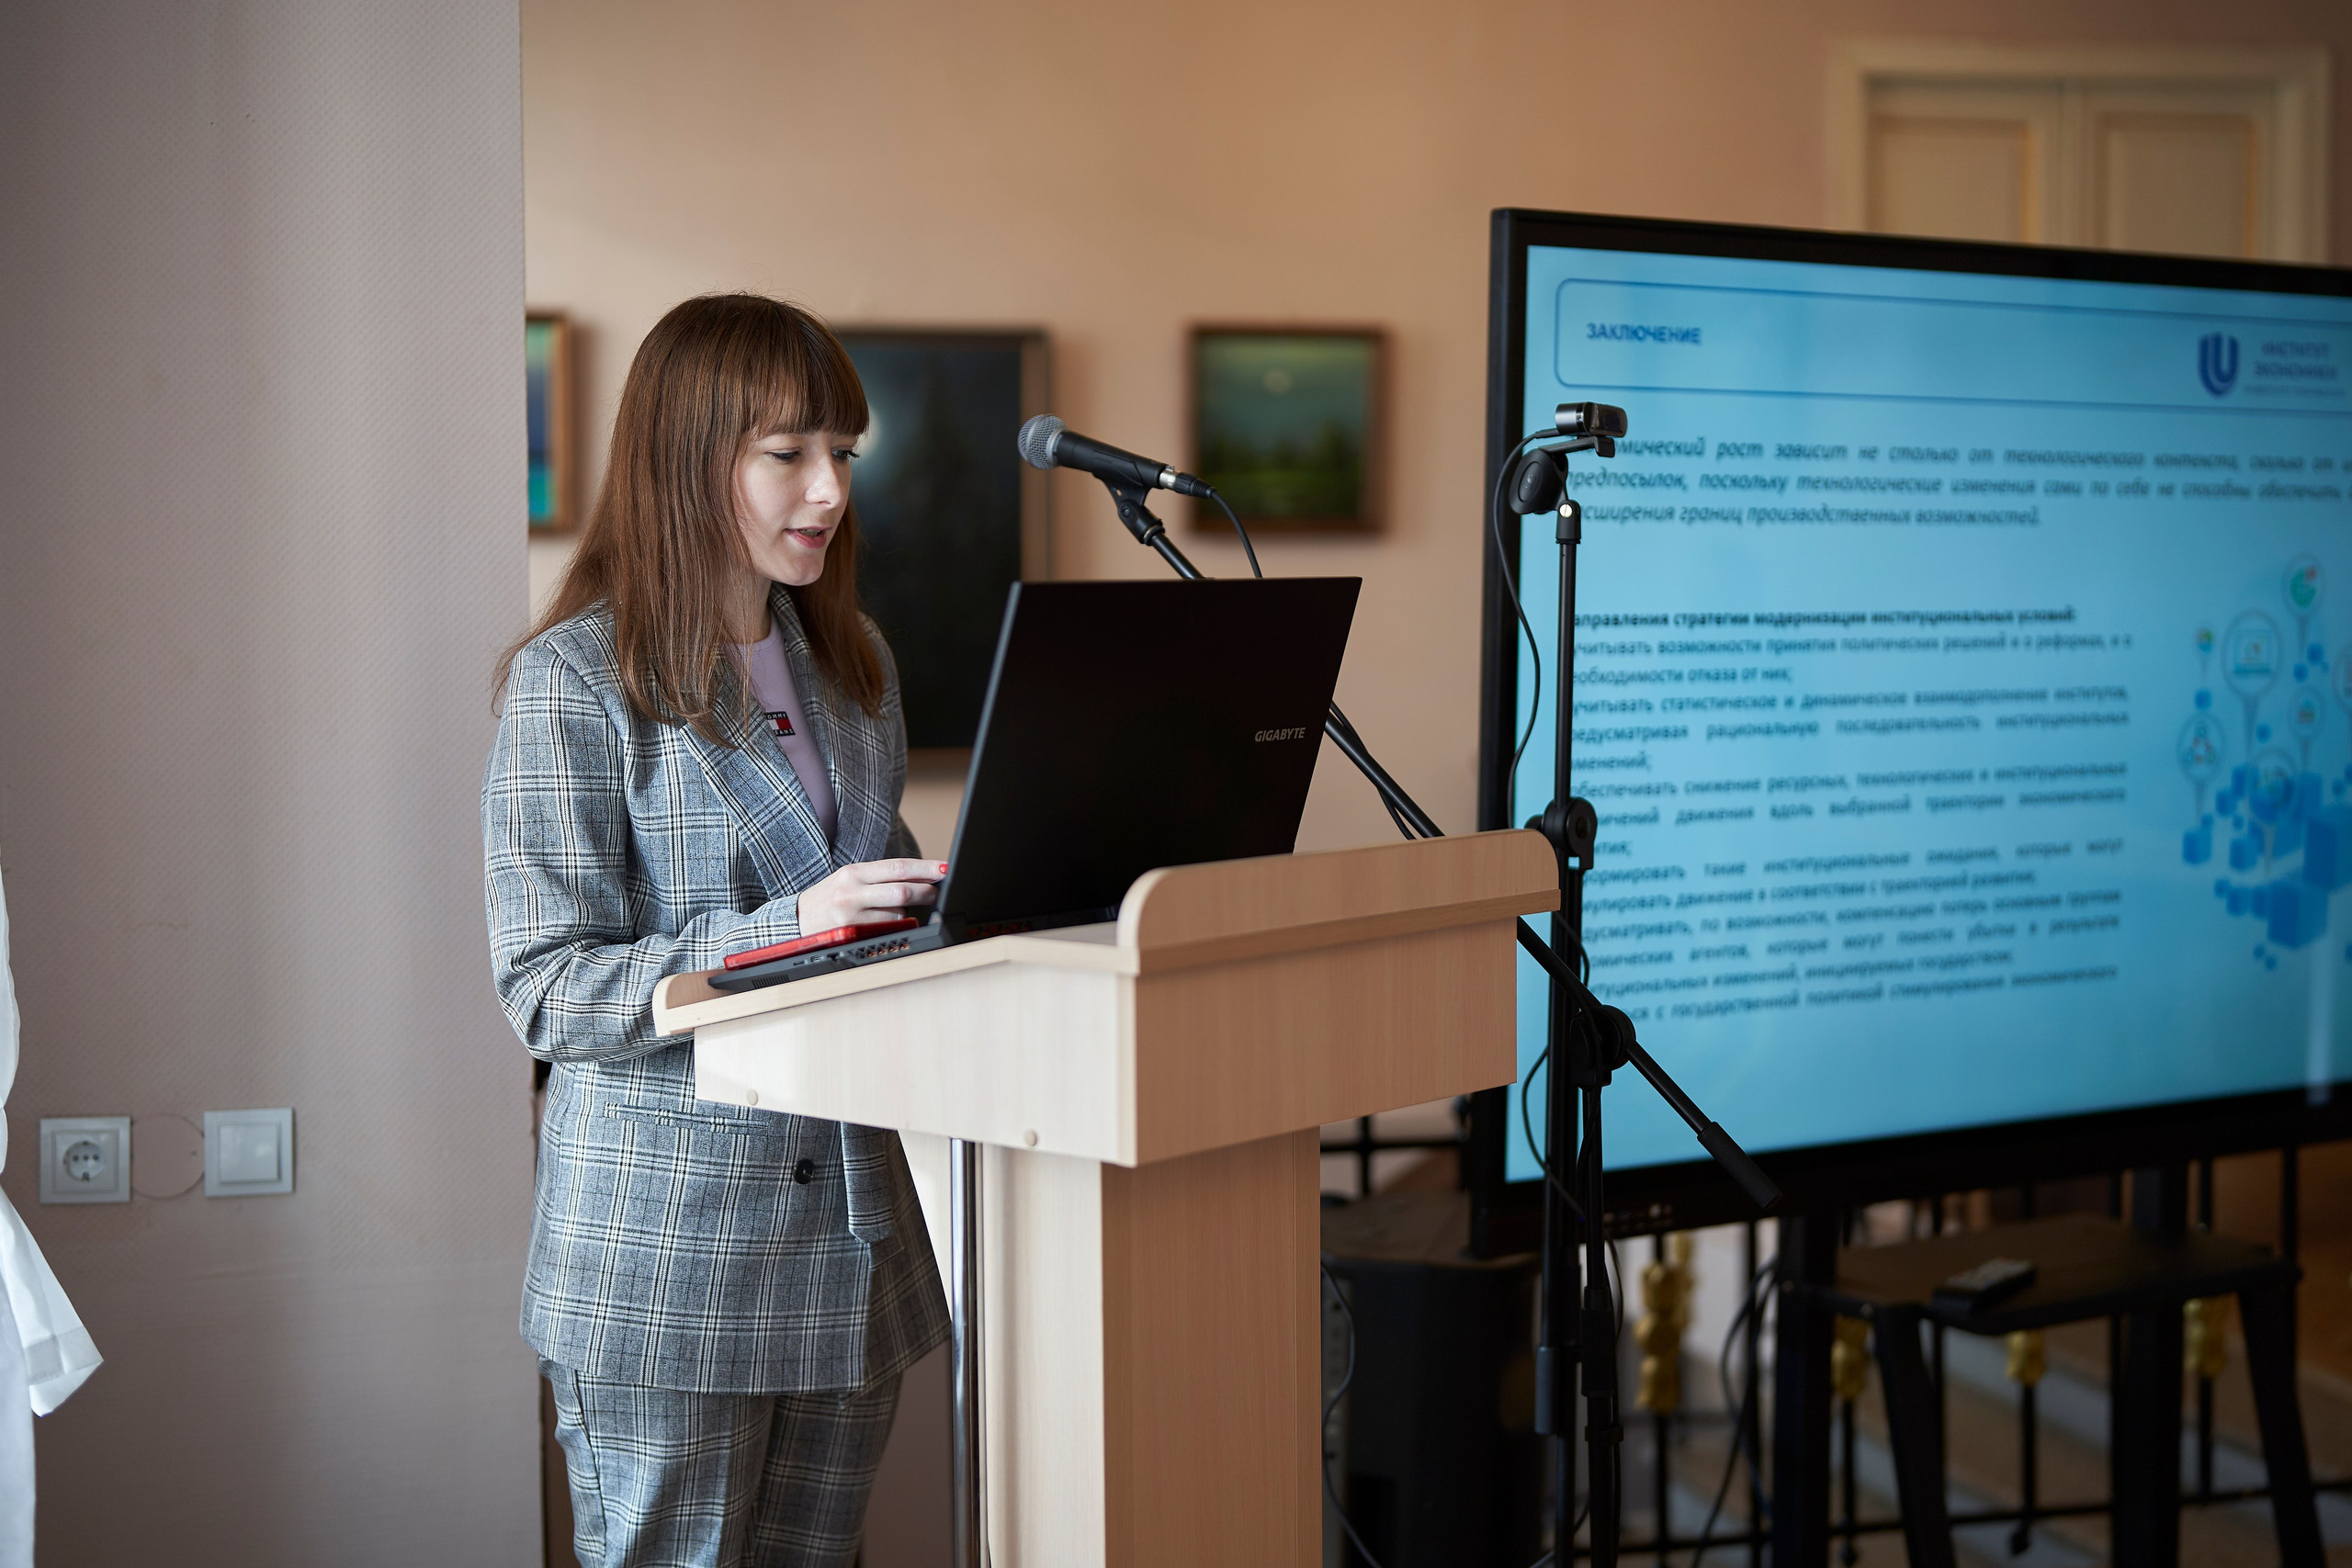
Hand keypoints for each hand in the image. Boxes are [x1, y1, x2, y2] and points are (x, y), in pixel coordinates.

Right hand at [796, 859, 946, 932]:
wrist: (795, 922)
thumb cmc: (828, 899)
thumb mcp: (848, 880)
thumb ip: (880, 877)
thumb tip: (921, 877)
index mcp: (853, 872)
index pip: (898, 867)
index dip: (926, 868)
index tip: (945, 869)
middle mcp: (852, 891)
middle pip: (902, 890)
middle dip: (927, 892)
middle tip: (938, 892)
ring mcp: (851, 914)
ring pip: (897, 913)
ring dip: (904, 913)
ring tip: (887, 911)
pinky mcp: (851, 934)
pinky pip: (886, 930)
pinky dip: (893, 927)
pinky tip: (880, 924)